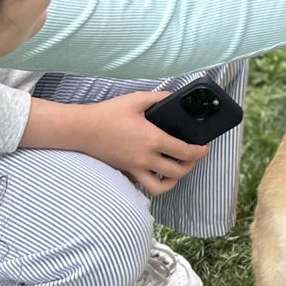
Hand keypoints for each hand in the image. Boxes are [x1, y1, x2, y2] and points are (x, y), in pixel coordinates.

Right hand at [73, 92, 210, 195]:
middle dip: (191, 165)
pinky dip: (154, 182)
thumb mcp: (136, 100)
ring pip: (161, 187)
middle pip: (178, 172)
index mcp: (152, 139)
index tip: (204, 147)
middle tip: (193, 156)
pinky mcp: (126, 172)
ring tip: (176, 169)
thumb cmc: (107, 114)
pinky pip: (144, 185)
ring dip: (173, 180)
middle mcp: (145, 158)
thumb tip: (174, 98)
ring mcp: (135, 168)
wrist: (81, 129)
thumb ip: (159, 98)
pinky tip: (156, 171)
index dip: (200, 151)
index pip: (185, 152)